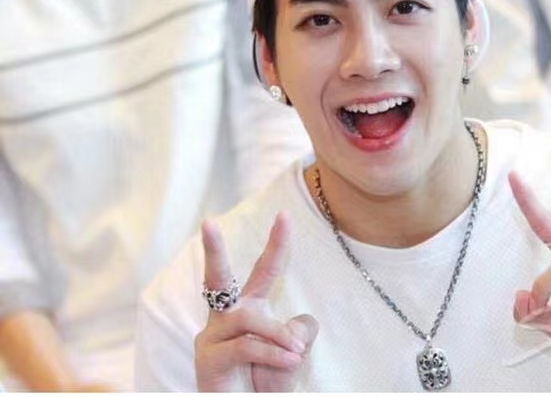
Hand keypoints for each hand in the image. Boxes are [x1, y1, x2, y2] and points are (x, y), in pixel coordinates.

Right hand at [194, 213, 317, 391]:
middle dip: (212, 249)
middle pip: (218, 278)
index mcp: (250, 310)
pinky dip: (271, 353)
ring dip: (277, 335)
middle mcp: (227, 318)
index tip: (284, 215)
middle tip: (207, 222)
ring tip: (296, 354)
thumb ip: (299, 332)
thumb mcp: (293, 354)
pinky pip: (244, 346)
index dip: (276, 244)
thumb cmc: (268, 385)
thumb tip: (295, 326)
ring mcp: (213, 338)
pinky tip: (290, 361)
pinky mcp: (208, 359)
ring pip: (247, 318)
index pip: (265, 271)